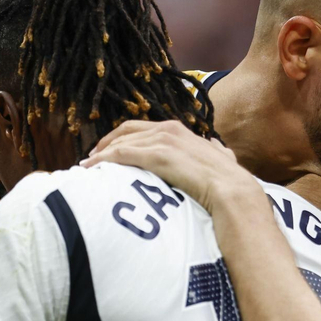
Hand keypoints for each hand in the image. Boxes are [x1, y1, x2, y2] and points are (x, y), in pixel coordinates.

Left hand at [85, 120, 251, 209]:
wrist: (234, 192)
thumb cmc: (229, 182)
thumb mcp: (223, 160)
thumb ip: (217, 151)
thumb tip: (217, 146)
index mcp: (180, 130)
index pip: (141, 128)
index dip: (120, 138)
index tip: (106, 151)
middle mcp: (169, 129)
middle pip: (126, 131)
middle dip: (105, 144)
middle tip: (91, 159)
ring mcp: (163, 140)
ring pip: (121, 142)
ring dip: (101, 155)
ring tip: (87, 168)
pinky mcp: (158, 155)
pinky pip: (123, 154)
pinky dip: (104, 160)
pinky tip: (92, 169)